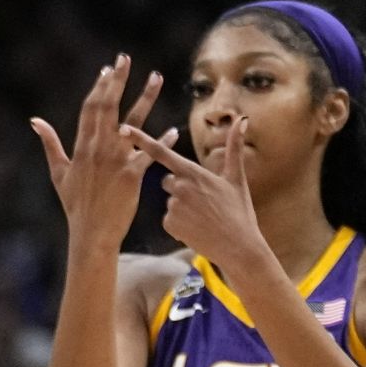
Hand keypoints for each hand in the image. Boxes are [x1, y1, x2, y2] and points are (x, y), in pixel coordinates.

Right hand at [31, 54, 178, 249]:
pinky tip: (173, 130)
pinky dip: (162, 141)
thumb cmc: (75, 204)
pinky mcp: (132, 175)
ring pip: (133, 122)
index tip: (107, 70)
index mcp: (81, 146)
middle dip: (117, 80)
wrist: (91, 232)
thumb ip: (49, 143)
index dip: (99, 87)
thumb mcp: (58, 172)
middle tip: (125, 59)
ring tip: (156, 77)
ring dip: (146, 97)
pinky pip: (150, 154)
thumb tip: (35, 121)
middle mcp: (98, 148)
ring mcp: (116, 160)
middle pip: (109, 106)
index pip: (90, 108)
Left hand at [123, 116, 265, 270]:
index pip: (161, 152)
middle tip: (203, 201)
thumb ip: (234, 147)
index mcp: (193, 172)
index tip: (123, 129)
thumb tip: (242, 119)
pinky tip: (196, 228)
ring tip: (203, 217)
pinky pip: (168, 219)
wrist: (237, 247)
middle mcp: (179, 186)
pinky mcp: (169, 224)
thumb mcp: (236, 178)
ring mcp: (173, 206)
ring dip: (182, 207)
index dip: (141, 140)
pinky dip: (179, 224)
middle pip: (167, 180)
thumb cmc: (239, 212)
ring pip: (170, 201)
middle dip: (179, 188)